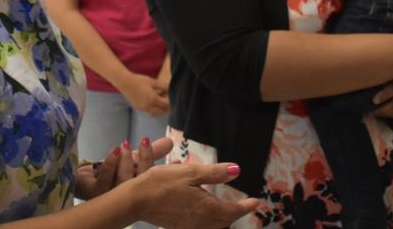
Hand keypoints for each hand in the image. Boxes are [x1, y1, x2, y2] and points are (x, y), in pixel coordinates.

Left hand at [76, 136, 173, 198]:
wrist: (82, 178)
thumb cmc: (111, 170)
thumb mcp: (133, 159)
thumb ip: (151, 152)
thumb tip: (170, 141)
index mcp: (138, 192)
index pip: (154, 183)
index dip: (165, 172)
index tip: (177, 161)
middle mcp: (125, 198)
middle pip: (139, 184)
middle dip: (144, 162)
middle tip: (146, 142)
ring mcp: (109, 197)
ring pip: (121, 183)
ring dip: (125, 162)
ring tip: (126, 145)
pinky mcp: (92, 193)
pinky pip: (103, 182)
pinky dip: (110, 164)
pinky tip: (115, 151)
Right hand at [121, 73, 168, 115]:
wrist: (125, 83)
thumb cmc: (139, 80)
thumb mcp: (153, 82)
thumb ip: (164, 86)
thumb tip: (172, 89)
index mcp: (153, 99)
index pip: (166, 105)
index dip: (171, 102)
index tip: (172, 98)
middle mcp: (148, 106)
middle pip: (162, 111)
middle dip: (167, 108)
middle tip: (169, 102)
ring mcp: (142, 108)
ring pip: (155, 113)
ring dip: (160, 110)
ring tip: (162, 103)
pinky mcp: (138, 108)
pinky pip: (148, 112)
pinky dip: (154, 110)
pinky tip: (154, 103)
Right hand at [133, 162, 259, 227]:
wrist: (136, 200)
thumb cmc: (162, 182)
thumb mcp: (190, 172)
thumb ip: (214, 173)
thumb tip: (237, 170)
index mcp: (206, 207)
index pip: (232, 210)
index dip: (246, 206)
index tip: (256, 201)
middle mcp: (200, 221)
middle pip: (224, 221)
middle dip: (235, 214)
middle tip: (244, 205)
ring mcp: (188, 226)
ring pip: (212, 227)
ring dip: (223, 219)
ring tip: (228, 209)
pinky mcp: (178, 227)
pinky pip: (200, 228)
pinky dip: (209, 223)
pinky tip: (206, 215)